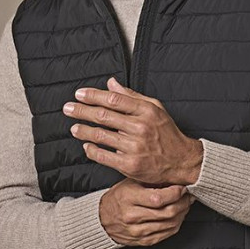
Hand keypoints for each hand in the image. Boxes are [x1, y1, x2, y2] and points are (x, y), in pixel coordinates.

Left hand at [63, 77, 203, 185]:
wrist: (181, 161)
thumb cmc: (167, 133)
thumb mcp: (155, 108)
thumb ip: (132, 96)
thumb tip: (110, 83)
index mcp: (146, 111)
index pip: (114, 99)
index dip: (93, 96)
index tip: (79, 94)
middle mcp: (140, 127)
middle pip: (103, 116)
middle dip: (82, 111)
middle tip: (67, 108)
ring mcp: (134, 147)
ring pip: (101, 135)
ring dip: (83, 130)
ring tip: (74, 127)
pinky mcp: (130, 165)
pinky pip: (104, 156)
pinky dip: (92, 150)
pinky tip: (86, 145)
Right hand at [99, 178, 192, 245]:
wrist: (102, 219)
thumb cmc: (119, 197)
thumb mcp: (130, 183)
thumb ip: (150, 180)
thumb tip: (175, 178)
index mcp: (129, 198)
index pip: (159, 198)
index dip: (175, 193)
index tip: (182, 187)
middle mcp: (132, 216)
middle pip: (167, 212)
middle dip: (183, 203)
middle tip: (188, 196)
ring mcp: (138, 231)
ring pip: (170, 224)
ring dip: (182, 213)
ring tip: (185, 204)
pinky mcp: (143, 241)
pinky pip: (167, 234)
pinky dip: (176, 224)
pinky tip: (178, 216)